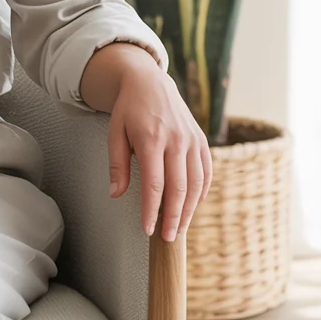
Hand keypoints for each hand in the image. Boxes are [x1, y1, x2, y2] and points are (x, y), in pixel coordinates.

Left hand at [108, 63, 212, 240]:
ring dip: (189, 209)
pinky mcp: (201, 140)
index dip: (152, 210)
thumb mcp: (115, 132)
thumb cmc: (128, 109)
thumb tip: (116, 193)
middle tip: (167, 237)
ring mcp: (192, 140)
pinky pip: (206, 171)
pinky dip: (201, 192)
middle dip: (173, 216)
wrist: (149, 82)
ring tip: (179, 227)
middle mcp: (176, 140)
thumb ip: (117, 164)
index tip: (148, 229)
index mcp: (151, 138)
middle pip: (179, 187)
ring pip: (196, 183)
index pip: (154, 184)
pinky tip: (193, 205)